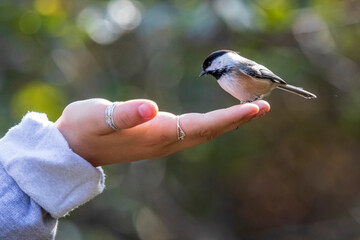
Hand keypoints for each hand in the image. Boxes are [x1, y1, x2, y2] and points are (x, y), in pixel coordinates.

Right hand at [55, 98, 269, 165]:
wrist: (74, 148)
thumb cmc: (84, 129)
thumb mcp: (99, 117)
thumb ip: (125, 114)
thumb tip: (150, 108)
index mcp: (157, 135)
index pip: (202, 126)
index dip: (229, 118)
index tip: (254, 109)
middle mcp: (165, 142)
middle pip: (209, 132)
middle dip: (236, 121)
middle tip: (263, 107)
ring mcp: (162, 142)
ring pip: (203, 133)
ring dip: (227, 123)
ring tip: (248, 111)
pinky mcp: (157, 138)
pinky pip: (193, 132)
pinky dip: (211, 124)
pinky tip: (217, 118)